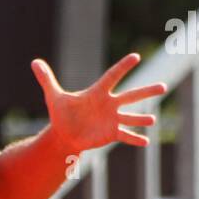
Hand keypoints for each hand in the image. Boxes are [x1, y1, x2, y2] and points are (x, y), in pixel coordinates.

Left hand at [32, 53, 166, 151]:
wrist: (65, 134)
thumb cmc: (62, 114)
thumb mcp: (53, 96)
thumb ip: (46, 79)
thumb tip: (34, 62)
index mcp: (98, 92)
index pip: (112, 76)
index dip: (123, 67)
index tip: (136, 57)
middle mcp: (109, 104)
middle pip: (131, 95)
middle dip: (146, 91)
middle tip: (164, 86)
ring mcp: (112, 119)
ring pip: (131, 117)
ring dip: (142, 119)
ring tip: (153, 120)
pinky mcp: (111, 133)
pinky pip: (125, 135)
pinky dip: (134, 139)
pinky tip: (146, 141)